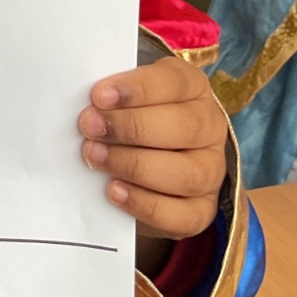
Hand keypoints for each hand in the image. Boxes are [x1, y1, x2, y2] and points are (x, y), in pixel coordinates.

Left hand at [78, 56, 227, 246]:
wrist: (142, 161)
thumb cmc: (128, 118)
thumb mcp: (123, 96)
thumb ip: (111, 97)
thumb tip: (86, 104)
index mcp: (192, 89)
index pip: (175, 83)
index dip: (137, 89)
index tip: (99, 95)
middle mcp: (209, 128)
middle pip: (184, 127)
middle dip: (131, 128)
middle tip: (90, 127)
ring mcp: (210, 171)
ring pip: (186, 174)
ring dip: (134, 165)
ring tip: (96, 157)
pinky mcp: (201, 209)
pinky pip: (182, 214)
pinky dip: (145, 204)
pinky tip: (114, 191)